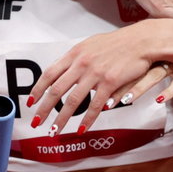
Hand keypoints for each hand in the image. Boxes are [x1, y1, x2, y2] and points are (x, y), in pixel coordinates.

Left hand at [28, 20, 171, 133]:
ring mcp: (95, 74)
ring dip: (62, 119)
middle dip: (44, 109)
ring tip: (54, 131)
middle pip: (56, 90)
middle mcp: (81, 63)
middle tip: (36, 122)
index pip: (49, 73)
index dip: (38, 89)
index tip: (31, 101)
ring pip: (73, 101)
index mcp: (75, 53)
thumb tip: (64, 70)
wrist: (141, 40)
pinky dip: (86, 120)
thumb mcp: (91, 44)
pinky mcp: (110, 83)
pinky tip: (80, 129)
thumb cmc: (118, 42)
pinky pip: (95, 106)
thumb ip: (76, 58)